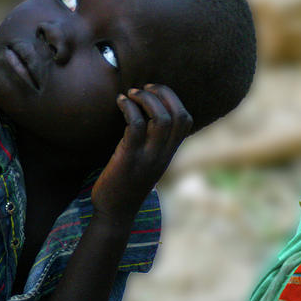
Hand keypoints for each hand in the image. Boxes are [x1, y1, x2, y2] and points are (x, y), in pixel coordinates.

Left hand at [91, 84, 191, 216]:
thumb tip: (145, 119)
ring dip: (146, 99)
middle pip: (177, 115)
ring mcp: (148, 157)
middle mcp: (163, 154)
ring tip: (131, 93)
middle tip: (143, 88)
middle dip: (162, 93)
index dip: (173, 99)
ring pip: (160, 119)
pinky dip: (129, 108)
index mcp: (169, 153)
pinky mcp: (129, 158)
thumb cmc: (126, 184)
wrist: (114, 213)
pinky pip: (135, 126)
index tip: (154, 92)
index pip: (186, 119)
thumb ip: (153, 144)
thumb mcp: (147, 163)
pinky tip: (120, 102)